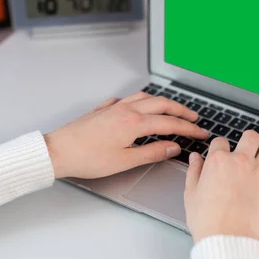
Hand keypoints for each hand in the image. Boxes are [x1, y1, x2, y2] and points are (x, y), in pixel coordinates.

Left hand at [44, 93, 208, 178]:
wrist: (58, 151)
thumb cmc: (87, 158)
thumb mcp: (125, 161)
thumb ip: (152, 152)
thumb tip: (173, 148)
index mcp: (134, 122)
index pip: (170, 123)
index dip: (189, 129)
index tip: (201, 133)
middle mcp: (126, 109)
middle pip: (162, 104)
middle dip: (181, 110)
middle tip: (194, 118)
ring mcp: (114, 107)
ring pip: (145, 97)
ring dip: (163, 102)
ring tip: (172, 109)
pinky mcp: (103, 110)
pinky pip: (127, 99)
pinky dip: (140, 101)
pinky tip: (139, 107)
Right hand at [184, 130, 258, 241]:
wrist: (226, 238)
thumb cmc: (207, 220)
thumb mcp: (191, 193)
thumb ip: (194, 171)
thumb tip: (195, 158)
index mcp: (218, 161)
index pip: (221, 141)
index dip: (220, 148)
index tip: (221, 155)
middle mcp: (240, 162)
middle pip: (250, 137)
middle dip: (247, 141)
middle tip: (246, 150)